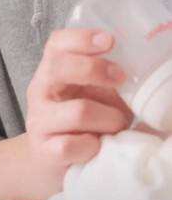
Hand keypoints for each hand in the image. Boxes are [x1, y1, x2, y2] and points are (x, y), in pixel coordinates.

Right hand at [25, 29, 132, 198]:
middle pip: (58, 68)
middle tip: (121, 77)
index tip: (110, 40)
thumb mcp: (98, 94)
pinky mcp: (45, 151)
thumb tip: (162, 66)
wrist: (55, 161)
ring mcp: (40, 122)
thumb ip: (113, 79)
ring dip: (109, 119)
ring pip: (79, 112)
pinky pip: (74, 145)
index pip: (56, 45)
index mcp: (52, 73)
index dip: (81, 38)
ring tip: (116, 126)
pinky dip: (95, 146)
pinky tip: (98, 147)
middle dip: (94, 70)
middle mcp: (40, 93)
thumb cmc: (85, 124)